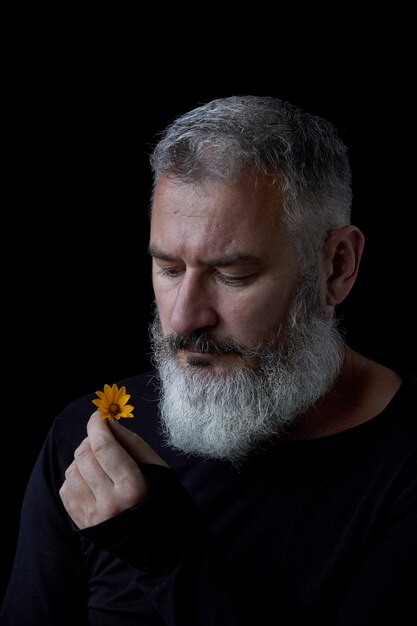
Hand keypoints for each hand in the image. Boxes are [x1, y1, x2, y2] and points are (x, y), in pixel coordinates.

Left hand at [59, 411, 167, 528]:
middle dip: (90, 439)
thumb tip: (108, 422)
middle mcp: (109, 503)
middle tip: (103, 439)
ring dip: (82, 459)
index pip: (103, 446)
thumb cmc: (161, 499)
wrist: (161, 544)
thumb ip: (132, 442)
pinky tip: (91, 479)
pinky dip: (75, 477)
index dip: (97, 425)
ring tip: (100, 462)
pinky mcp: (83, 524)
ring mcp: (93, 516)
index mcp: (132, 487)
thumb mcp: (157, 468)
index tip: (98, 416)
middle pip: (84, 456)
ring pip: (72, 471)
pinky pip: (66, 490)